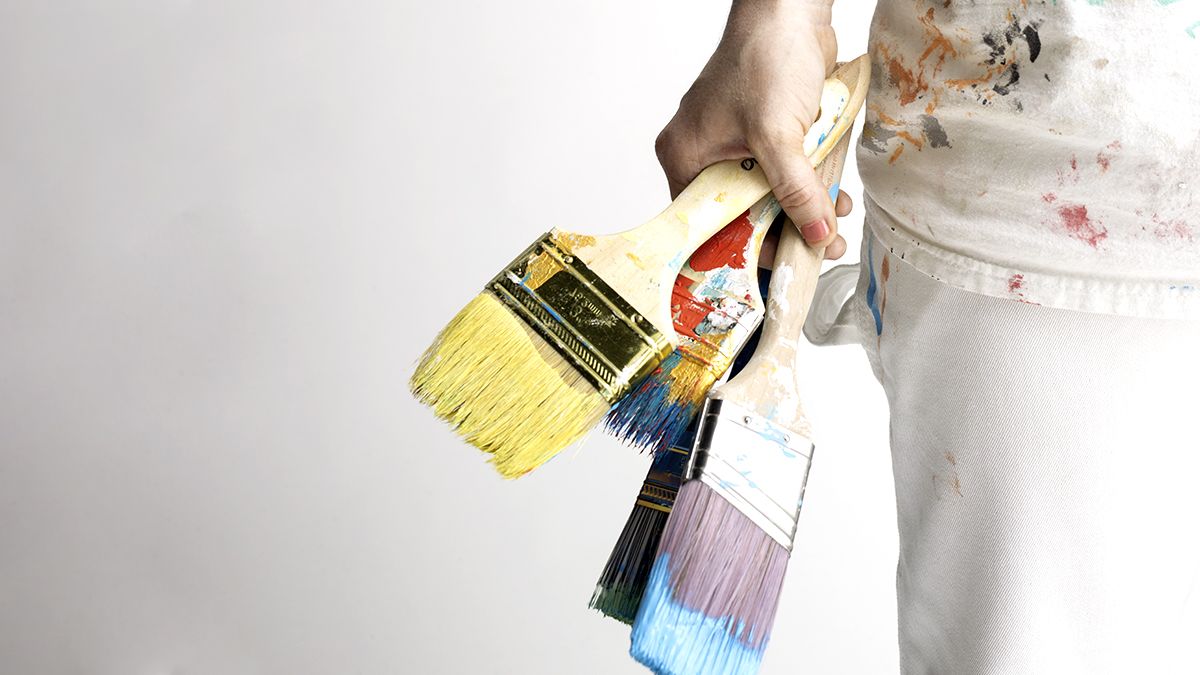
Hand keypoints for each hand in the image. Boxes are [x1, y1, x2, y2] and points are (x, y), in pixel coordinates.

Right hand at [654, 0, 846, 260]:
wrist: (791, 9)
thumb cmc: (765, 56)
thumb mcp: (779, 135)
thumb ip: (797, 190)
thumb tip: (818, 234)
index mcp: (685, 158)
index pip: (706, 225)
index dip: (743, 250)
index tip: (781, 265)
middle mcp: (703, 154)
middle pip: (740, 213)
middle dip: (784, 229)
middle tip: (820, 245)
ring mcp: (733, 143)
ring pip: (766, 194)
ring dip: (802, 208)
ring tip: (835, 218)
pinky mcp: (762, 133)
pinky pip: (782, 172)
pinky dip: (807, 182)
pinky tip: (833, 189)